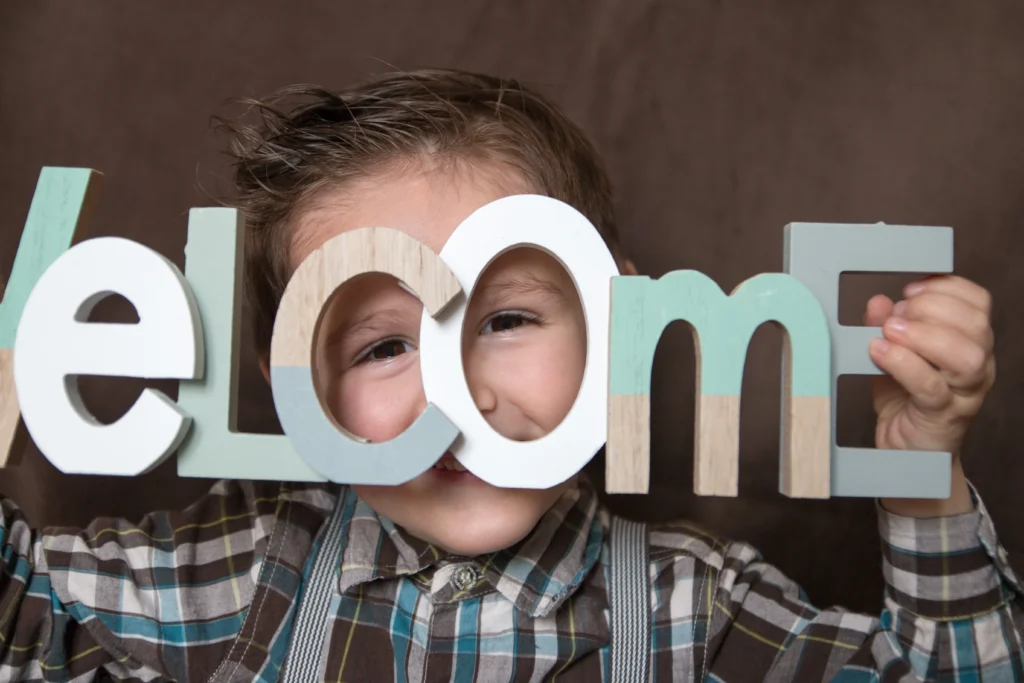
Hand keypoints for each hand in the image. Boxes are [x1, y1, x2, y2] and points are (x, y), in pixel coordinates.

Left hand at [864, 275, 995, 516]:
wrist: (907, 452)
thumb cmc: (904, 398)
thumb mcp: (892, 354)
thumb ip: (886, 326)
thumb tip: (878, 302)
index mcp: (970, 342)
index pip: (978, 302)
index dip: (946, 287)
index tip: (910, 288)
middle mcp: (977, 365)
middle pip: (976, 324)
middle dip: (932, 308)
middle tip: (896, 316)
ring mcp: (965, 393)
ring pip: (965, 356)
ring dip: (923, 335)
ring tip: (889, 332)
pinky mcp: (944, 416)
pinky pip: (932, 386)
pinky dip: (903, 363)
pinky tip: (878, 352)